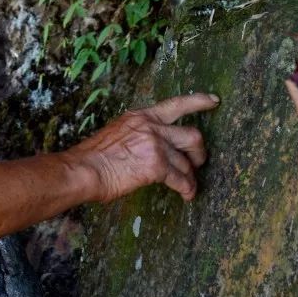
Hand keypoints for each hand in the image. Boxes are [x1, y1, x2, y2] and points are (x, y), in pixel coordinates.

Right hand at [66, 93, 218, 202]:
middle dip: (199, 152)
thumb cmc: (92, 157)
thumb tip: (148, 148)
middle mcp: (151, 127)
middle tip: (197, 162)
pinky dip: (186, 189)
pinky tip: (186, 195)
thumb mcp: (116, 134)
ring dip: (191, 175)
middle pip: (192, 135)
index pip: (175, 104)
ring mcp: (155, 145)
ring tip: (189, 186)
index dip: (199, 101)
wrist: (83, 170)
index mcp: (140, 117)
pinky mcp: (157, 165)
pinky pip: (181, 179)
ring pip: (188, 161)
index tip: (214, 101)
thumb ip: (137, 135)